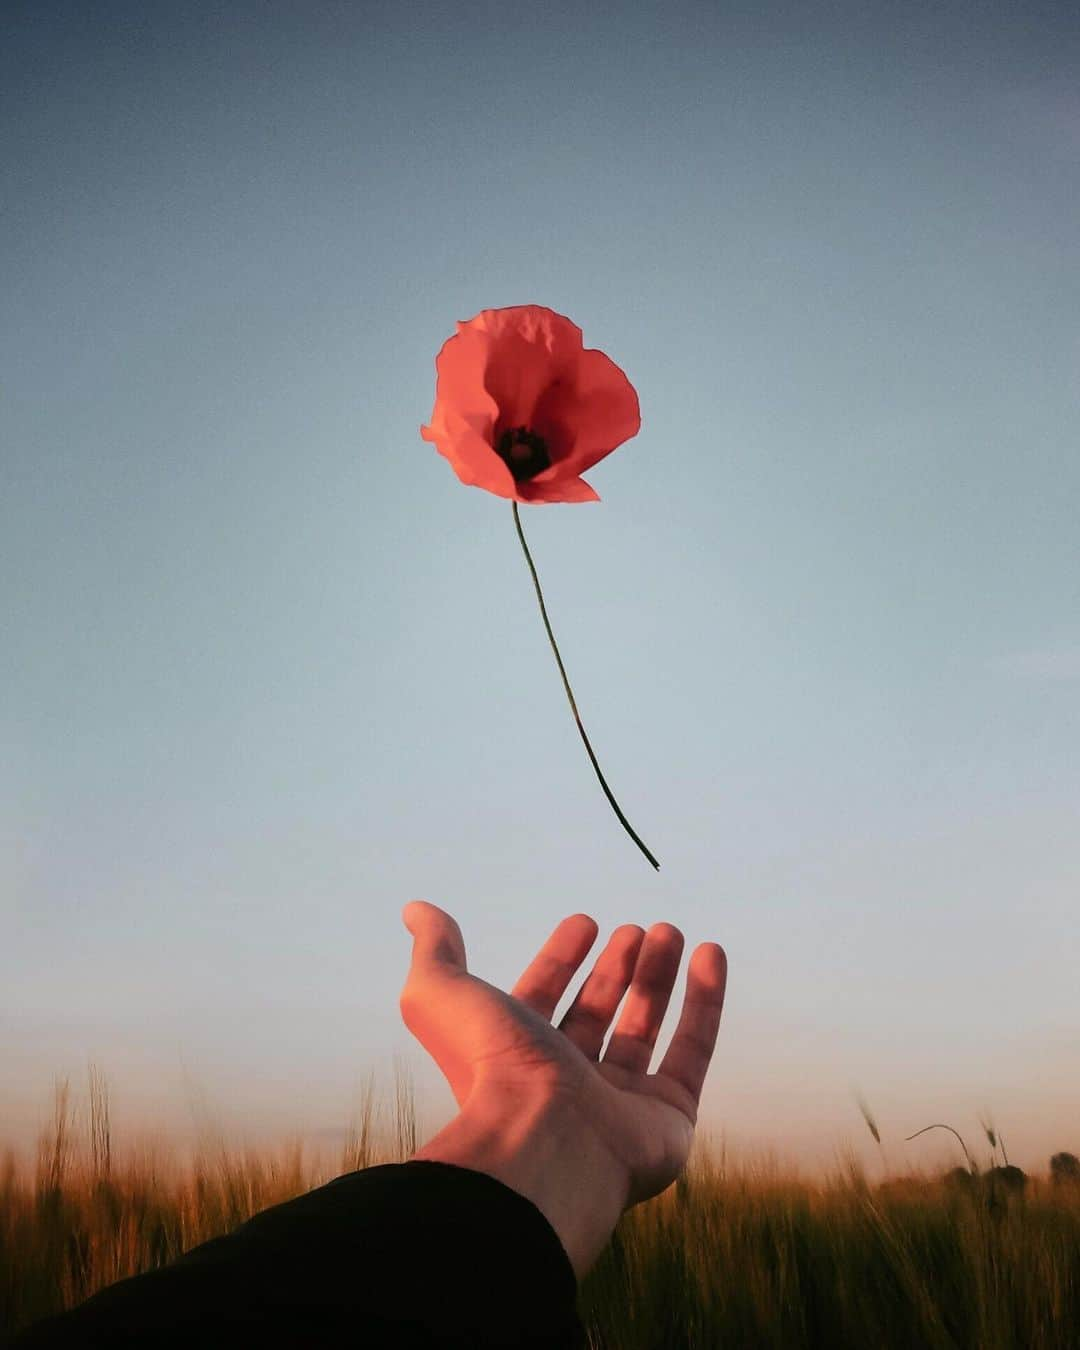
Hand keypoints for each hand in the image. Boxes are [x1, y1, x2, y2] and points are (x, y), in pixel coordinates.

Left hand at [399, 900, 726, 1211]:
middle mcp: (567, 1082)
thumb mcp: (442, 996)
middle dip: (616, 967)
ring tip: (669, 931)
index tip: (584, 921)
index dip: (560, 957)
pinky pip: (693, 1050)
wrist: (544, 1141)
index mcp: (516, 1057)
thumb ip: (435, 952)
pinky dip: (705, 1000)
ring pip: (645, 1027)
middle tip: (635, 928)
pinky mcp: (670, 1118)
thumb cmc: (491, 1068)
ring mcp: (621, 1104)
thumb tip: (416, 910)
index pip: (544, 998)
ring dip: (658, 976)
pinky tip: (710, 954)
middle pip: (598, 1012)